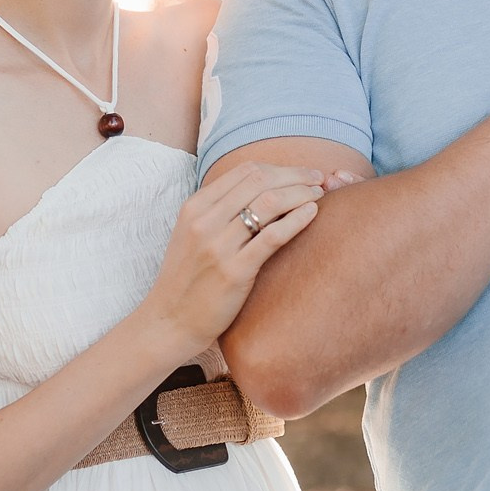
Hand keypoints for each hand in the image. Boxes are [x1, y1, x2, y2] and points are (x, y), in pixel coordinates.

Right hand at [143, 160, 330, 351]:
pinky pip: (273, 236)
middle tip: (319, 180)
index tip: (304, 174)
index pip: (246, 171)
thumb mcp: (193, 234)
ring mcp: (218, 246)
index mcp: (195, 206)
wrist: (169, 322)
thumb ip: (219, 210)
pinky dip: (297, 219)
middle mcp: (205, 220)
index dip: (281, 168)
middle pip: (260, 181)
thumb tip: (262, 190)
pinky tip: (313, 213)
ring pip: (269, 203)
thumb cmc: (188, 279)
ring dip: (301, 194)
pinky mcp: (234, 272)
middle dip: (296, 175)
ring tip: (320, 196)